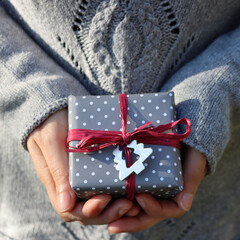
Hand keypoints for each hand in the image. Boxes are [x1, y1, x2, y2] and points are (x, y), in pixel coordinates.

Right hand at [27, 109, 139, 223]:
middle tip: (129, 205)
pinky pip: (103, 186)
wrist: (55, 108)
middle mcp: (68, 184)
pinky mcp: (90, 168)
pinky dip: (117, 192)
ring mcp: (80, 177)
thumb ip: (57, 170)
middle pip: (87, 210)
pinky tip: (132, 189)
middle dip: (108, 212)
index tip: (105, 198)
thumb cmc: (50, 122)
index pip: (69, 210)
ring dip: (116, 206)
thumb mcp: (51, 141)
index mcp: (55, 181)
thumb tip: (66, 204)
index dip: (88, 211)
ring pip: (97, 202)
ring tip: (134, 202)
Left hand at [108, 146, 206, 232]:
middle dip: (129, 221)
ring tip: (105, 213)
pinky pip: (130, 191)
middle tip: (112, 226)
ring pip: (136, 206)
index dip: (151, 208)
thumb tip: (184, 205)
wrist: (188, 139)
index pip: (164, 211)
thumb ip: (191, 181)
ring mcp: (151, 190)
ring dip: (121, 211)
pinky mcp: (142, 180)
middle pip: (145, 215)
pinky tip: (106, 194)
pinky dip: (119, 195)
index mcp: (176, 198)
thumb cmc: (193, 152)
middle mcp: (162, 197)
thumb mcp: (194, 165)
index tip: (139, 197)